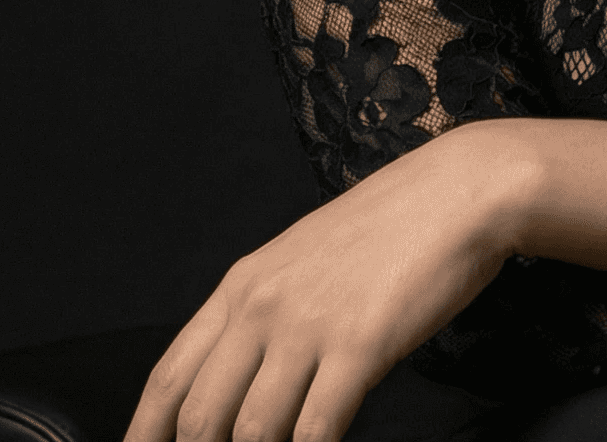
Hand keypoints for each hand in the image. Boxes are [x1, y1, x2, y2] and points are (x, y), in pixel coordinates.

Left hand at [123, 119, 533, 441]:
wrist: (461, 190)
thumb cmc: (391, 226)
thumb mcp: (307, 257)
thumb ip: (267, 312)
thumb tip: (240, 384)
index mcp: (244, 284)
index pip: (169, 379)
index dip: (146, 438)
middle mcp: (264, 305)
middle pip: (200, 419)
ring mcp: (310, 325)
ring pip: (253, 433)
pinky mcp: (359, 344)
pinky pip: (316, 430)